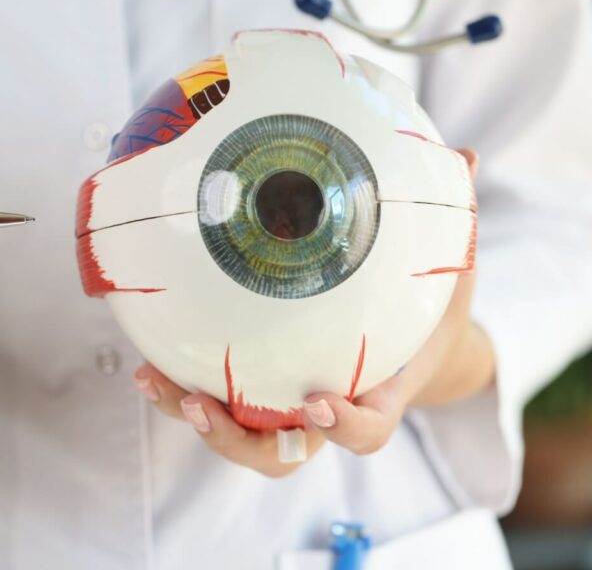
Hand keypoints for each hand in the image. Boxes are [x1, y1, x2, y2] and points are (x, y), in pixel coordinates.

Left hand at [132, 148, 494, 476]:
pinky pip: (214, 404)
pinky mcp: (253, 395)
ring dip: (192, 417)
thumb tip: (466, 158)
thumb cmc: (425, 311)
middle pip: (280, 453)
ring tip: (155, 379)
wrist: (406, 345)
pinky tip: (146, 363)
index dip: (344, 426)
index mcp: (378, 395)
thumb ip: (452, 228)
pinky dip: (178, 391)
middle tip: (203, 405)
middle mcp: (324, 413)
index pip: (367, 430)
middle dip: (237, 440)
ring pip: (236, 438)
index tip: (318, 401)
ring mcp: (284, 411)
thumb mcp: (446, 271)